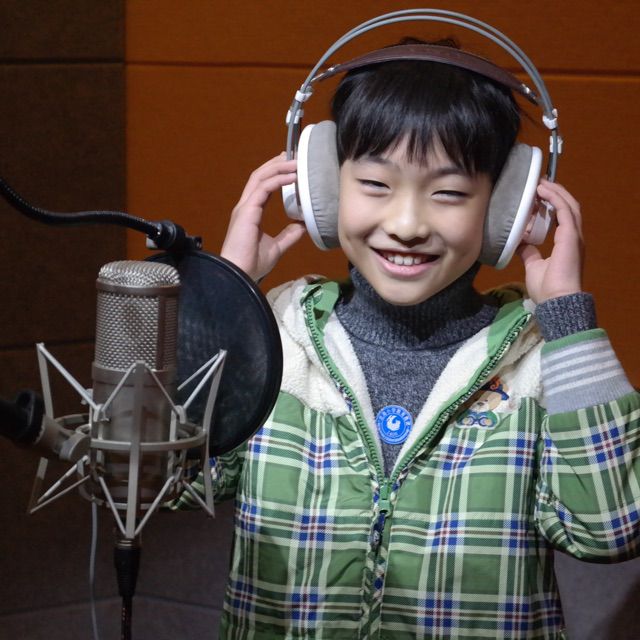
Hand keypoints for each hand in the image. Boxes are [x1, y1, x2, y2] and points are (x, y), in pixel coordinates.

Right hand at [221, 154, 305, 280]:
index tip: (290, 167)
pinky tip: (292, 177)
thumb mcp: (276, 247)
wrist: (239, 274)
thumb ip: (288, 235)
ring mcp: (245, 207)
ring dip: (278, 168)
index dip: (275, 174)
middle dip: (276, 164)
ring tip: (295, 163)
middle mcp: (245, 206)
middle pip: (259, 176)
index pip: (262, 186)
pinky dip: (278, 180)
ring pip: (260, 177)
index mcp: (250, 213)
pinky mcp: (247, 211)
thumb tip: (302, 226)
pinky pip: (263, 188)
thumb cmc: (252, 264)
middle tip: (292, 156)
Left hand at [517, 179, 583, 303]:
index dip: (552, 204)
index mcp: (567, 243)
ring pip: (568, 205)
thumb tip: (520, 243)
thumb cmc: (547, 288)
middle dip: (555, 193)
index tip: (538, 195)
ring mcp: (574, 236)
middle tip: (539, 183)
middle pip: (568, 206)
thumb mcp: (533, 266)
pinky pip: (564, 210)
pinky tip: (542, 190)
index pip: (562, 217)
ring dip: (555, 192)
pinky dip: (554, 198)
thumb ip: (529, 253)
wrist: (557, 300)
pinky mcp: (570, 236)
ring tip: (540, 183)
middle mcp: (573, 237)